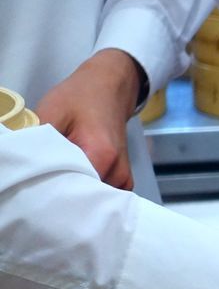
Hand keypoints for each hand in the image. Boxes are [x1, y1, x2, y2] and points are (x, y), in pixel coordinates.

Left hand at [35, 49, 141, 189]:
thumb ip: (39, 141)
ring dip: (76, 194)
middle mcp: (117, 171)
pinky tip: (76, 182)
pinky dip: (89, 193)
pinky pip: (105, 197)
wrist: (109, 89)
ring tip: (59, 181)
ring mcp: (123, 178)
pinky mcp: (123, 180)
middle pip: (86, 198)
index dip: (53, 191)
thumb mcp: (52, 112)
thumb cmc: (81, 98)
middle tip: (43, 185)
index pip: (76, 190)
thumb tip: (24, 164)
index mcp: (101, 155)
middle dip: (63, 195)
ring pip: (95, 199)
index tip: (37, 187)